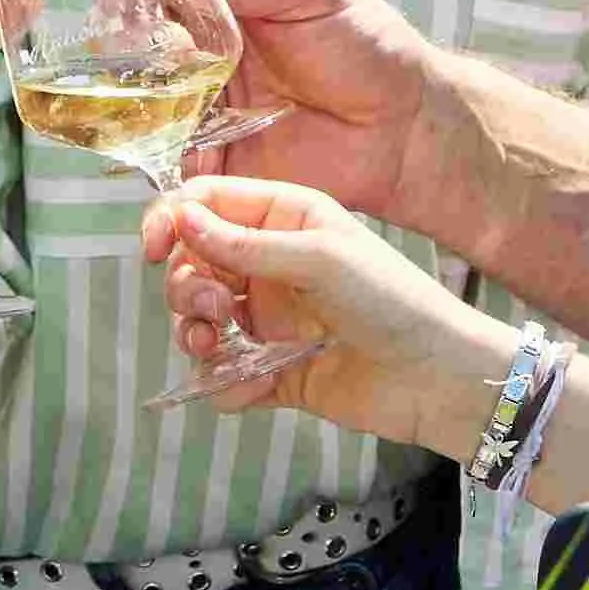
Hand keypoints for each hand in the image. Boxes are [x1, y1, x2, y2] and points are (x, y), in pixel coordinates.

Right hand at [140, 171, 512, 447]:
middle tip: (211, 308)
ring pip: (200, 320)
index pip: (209, 203)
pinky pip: (223, 373)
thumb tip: (181, 217)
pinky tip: (249, 386)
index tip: (153, 249)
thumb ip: (245, 244)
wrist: (435, 379)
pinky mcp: (272, 368)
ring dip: (195, 333)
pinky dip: (224, 381)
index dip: (172, 219)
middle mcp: (271, 264)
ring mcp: (269, 318)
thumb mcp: (319, 258)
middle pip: (193, 263)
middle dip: (187, 285)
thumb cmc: (391, 302)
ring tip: (217, 346)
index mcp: (286, 220)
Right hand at [156, 0, 464, 228]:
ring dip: (131, 91)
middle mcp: (204, 40)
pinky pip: (163, 152)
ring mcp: (203, 97)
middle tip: (149, 45)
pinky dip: (151, 149)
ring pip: (138, 91)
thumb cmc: (369, 47)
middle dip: (126, 35)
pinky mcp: (210, 151)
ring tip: (158, 92)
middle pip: (135, 31)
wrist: (404, 129)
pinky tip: (159, 142)